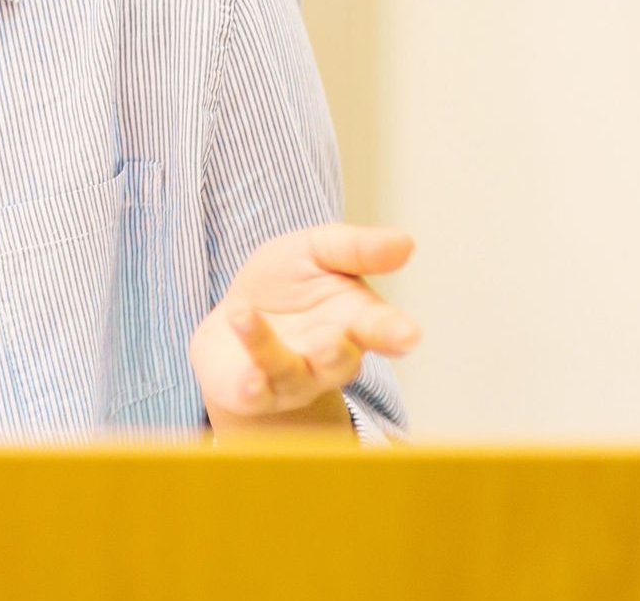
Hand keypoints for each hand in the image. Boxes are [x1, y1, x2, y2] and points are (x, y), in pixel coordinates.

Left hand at [189, 223, 421, 426]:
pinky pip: (256, 396)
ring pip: (291, 373)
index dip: (395, 332)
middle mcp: (329, 357)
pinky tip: (247, 379)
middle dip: (336, 353)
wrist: (230, 321)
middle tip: (330, 339)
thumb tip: (405, 242)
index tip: (409, 335)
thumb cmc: (283, 286)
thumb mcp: (314, 251)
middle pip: (340, 361)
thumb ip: (356, 248)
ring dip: (267, 347)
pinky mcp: (254, 393)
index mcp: (354, 320)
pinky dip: (251, 389)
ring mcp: (293, 380)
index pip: (380, 328)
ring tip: (244, 314)